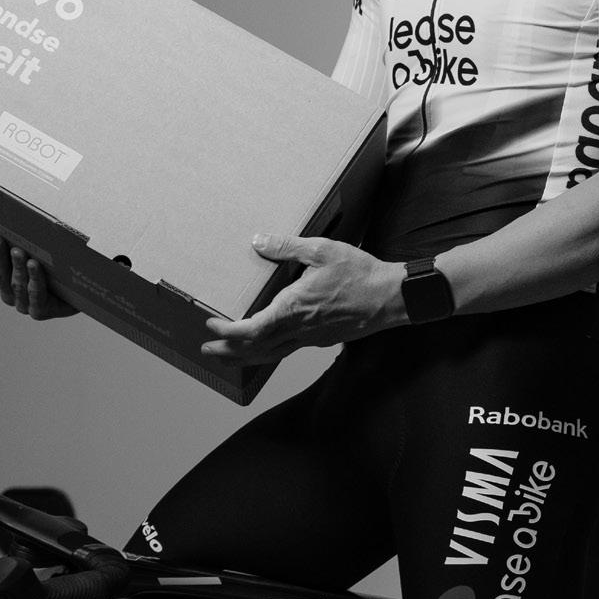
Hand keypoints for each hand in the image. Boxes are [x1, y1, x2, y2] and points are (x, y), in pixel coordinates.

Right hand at [0, 224, 77, 321]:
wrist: (81, 291)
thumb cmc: (55, 265)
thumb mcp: (38, 246)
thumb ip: (24, 235)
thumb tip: (16, 207)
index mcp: (0, 274)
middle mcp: (7, 290)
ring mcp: (22, 302)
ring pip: (15, 284)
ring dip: (16, 267)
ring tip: (18, 251)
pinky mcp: (40, 311)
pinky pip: (35, 295)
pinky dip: (34, 279)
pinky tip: (34, 265)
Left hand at [203, 232, 405, 356]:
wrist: (392, 297)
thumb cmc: (360, 274)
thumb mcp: (321, 250)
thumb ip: (286, 247)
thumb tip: (258, 241)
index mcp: (293, 309)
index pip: (251, 330)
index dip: (227, 331)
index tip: (211, 323)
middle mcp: (299, 329)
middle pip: (255, 350)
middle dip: (228, 351)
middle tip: (206, 349)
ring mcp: (310, 338)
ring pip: (270, 355)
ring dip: (245, 357)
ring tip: (227, 355)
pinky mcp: (321, 339)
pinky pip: (287, 350)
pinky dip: (267, 352)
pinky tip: (265, 345)